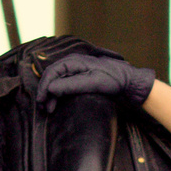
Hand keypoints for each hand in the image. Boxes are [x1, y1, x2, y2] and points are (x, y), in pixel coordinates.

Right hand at [18, 37, 155, 111]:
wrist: (129, 81)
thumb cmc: (114, 80)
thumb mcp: (92, 83)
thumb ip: (71, 85)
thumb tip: (50, 88)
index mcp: (75, 61)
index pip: (51, 72)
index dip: (44, 87)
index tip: (41, 102)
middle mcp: (73, 63)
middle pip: (52, 77)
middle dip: (45, 92)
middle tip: (44, 108)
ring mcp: (76, 70)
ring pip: (56, 81)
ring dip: (51, 94)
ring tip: (50, 108)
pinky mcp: (80, 77)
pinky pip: (63, 84)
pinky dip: (58, 94)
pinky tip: (58, 103)